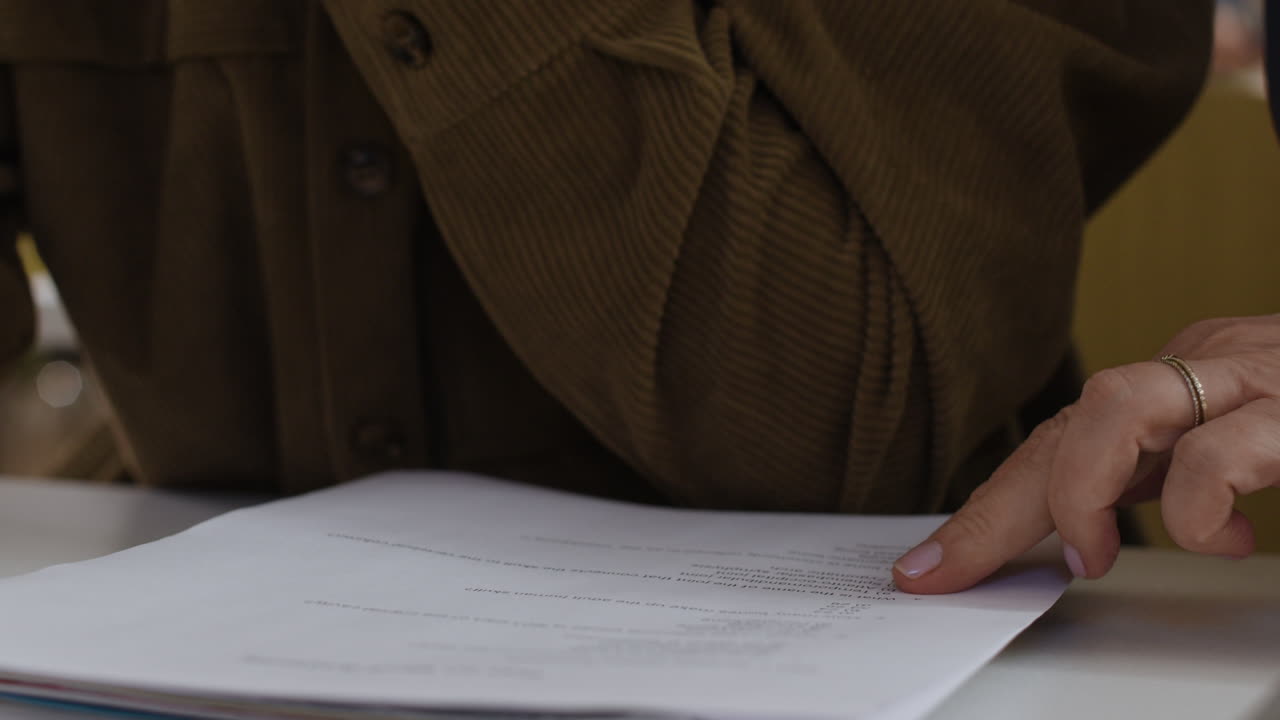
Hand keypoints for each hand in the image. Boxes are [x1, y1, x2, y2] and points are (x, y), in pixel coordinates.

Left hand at [893, 314, 1279, 593]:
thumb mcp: (1243, 447)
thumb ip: (1173, 477)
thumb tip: (1093, 535)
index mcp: (1189, 381)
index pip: (1061, 436)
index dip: (990, 502)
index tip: (933, 565)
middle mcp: (1210, 366)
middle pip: (1066, 424)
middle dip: (994, 508)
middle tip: (943, 573)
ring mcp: (1257, 378)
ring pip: (1117, 405)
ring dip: (1081, 490)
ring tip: (1094, 555)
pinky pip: (1221, 446)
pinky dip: (1198, 504)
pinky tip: (1218, 540)